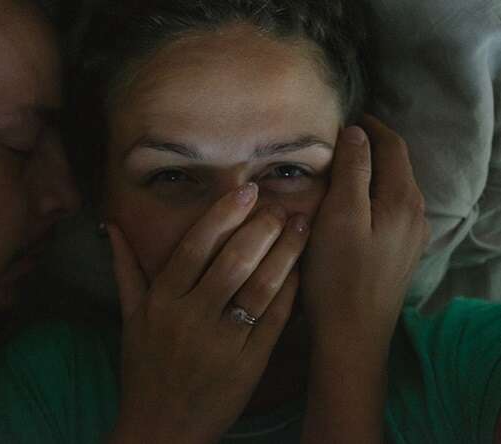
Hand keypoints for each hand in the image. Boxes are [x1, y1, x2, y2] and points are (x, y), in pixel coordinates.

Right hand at [107, 184, 309, 443]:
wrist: (160, 429)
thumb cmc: (144, 369)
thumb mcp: (130, 319)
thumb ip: (125, 270)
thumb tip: (112, 228)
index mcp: (161, 303)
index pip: (194, 248)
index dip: (222, 216)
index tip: (246, 191)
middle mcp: (190, 318)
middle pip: (232, 262)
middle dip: (261, 228)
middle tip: (281, 206)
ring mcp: (222, 343)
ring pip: (259, 288)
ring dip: (285, 253)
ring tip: (301, 227)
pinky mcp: (249, 365)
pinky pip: (274, 320)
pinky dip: (289, 291)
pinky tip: (300, 269)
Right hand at [301, 115, 429, 351]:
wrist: (352, 335)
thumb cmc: (338, 275)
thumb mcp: (339, 216)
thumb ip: (352, 171)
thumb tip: (357, 133)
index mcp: (402, 200)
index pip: (393, 147)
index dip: (371, 127)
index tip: (345, 118)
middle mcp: (416, 215)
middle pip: (398, 167)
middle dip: (373, 148)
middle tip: (339, 140)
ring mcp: (411, 238)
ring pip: (394, 190)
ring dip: (373, 172)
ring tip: (342, 168)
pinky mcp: (401, 255)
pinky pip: (391, 211)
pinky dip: (374, 196)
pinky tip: (354, 205)